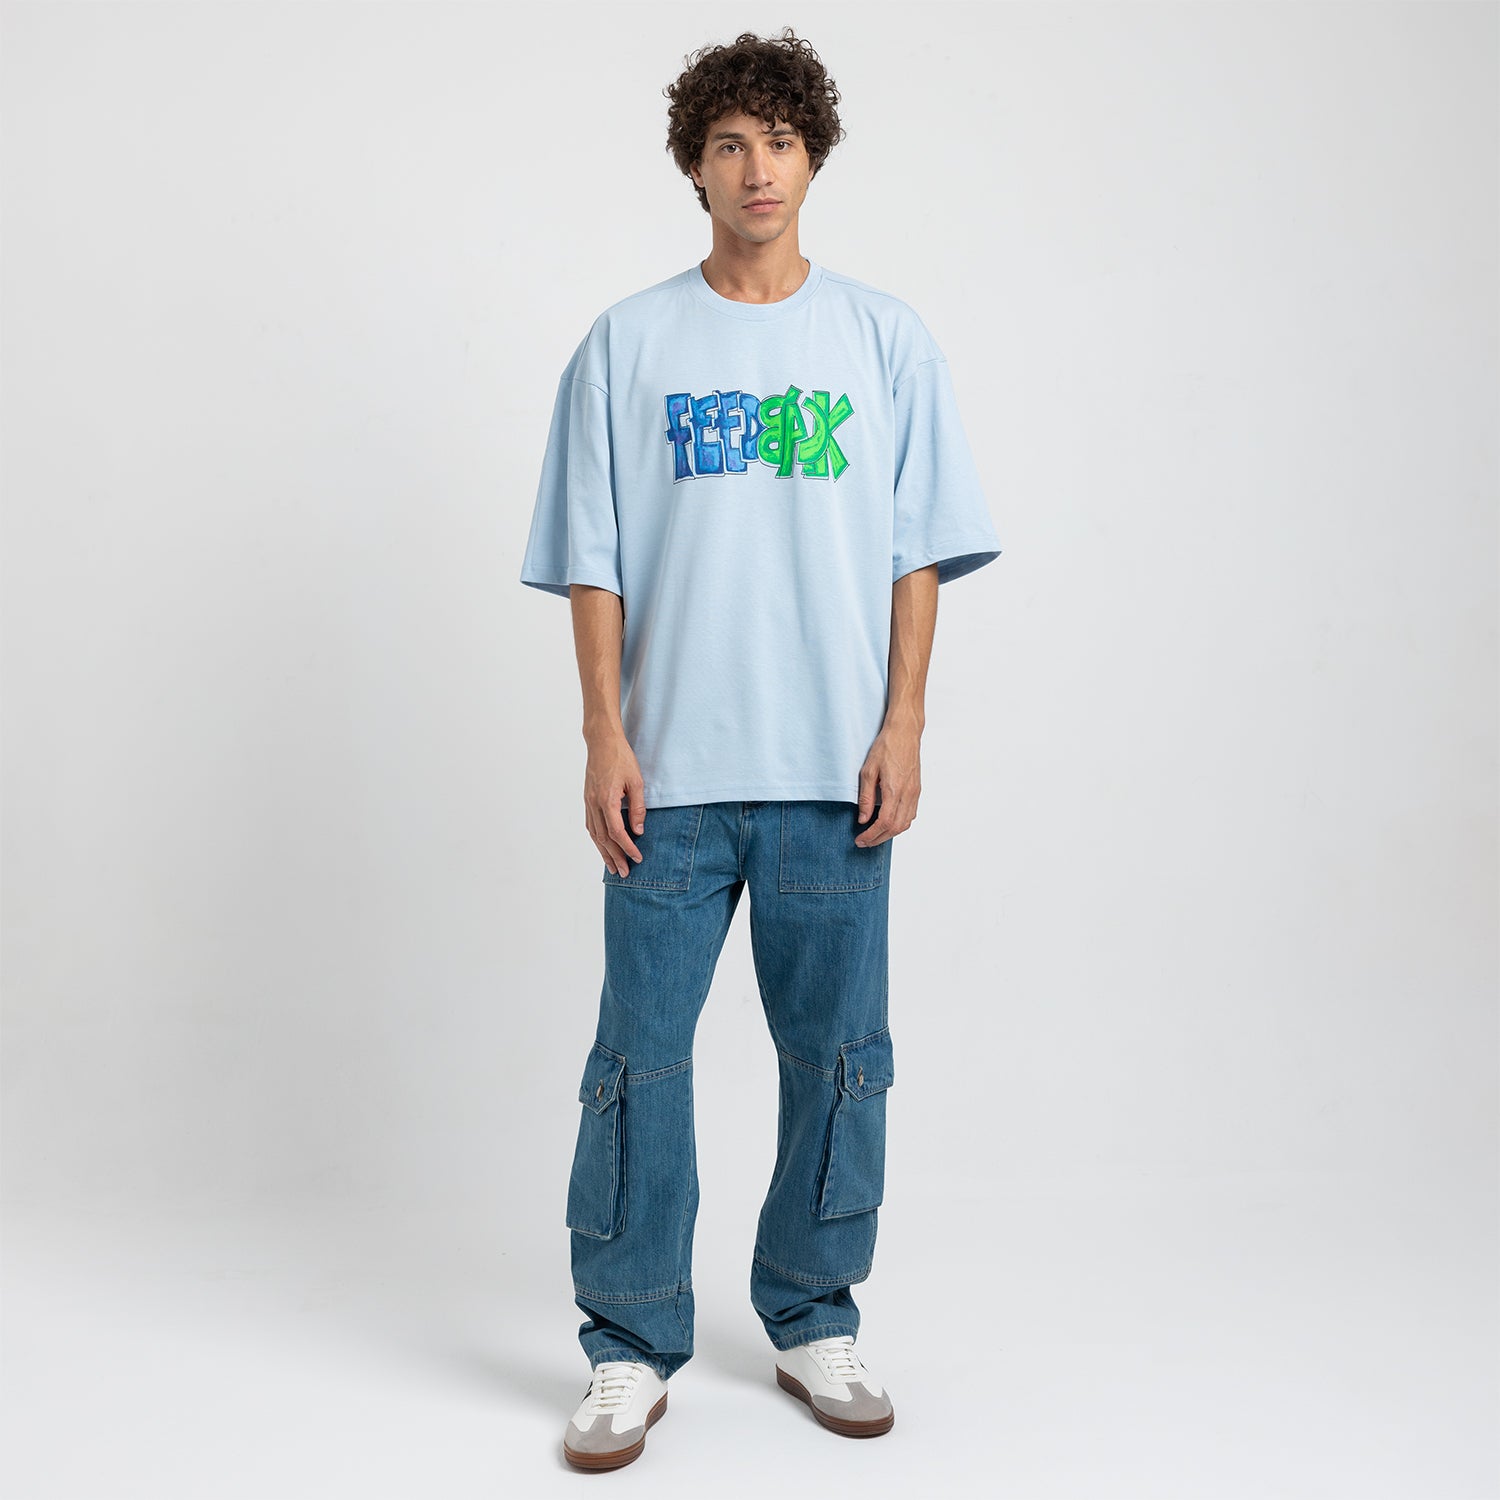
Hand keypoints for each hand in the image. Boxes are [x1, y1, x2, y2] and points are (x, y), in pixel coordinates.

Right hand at [584, 732, 647, 875]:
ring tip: (612, 867)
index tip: (638, 858)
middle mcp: (594, 804)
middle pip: (603, 839)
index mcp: (607, 800)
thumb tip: (639, 831)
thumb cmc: (621, 758)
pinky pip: (590, 825)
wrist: (602, 742)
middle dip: (614, 857)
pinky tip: (602, 847)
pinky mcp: (587, 800)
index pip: (617, 832)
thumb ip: (638, 808)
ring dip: (603, 853)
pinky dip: (596, 840)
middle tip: (624, 873)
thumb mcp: (636, 781)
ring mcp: (588, 802)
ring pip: (594, 834)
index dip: (627, 848)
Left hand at [854, 722, 920, 846]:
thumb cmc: (886, 747)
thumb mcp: (868, 770)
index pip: (883, 822)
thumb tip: (863, 819)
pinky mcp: (917, 790)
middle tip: (864, 842)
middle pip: (895, 828)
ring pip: (905, 824)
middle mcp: (907, 794)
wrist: (905, 733)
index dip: (871, 835)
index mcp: (894, 790)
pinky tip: (889, 823)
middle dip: (878, 838)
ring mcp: (914, 793)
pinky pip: (911, 815)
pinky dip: (899, 824)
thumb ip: (865, 796)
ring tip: (874, 835)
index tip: (860, 840)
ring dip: (889, 834)